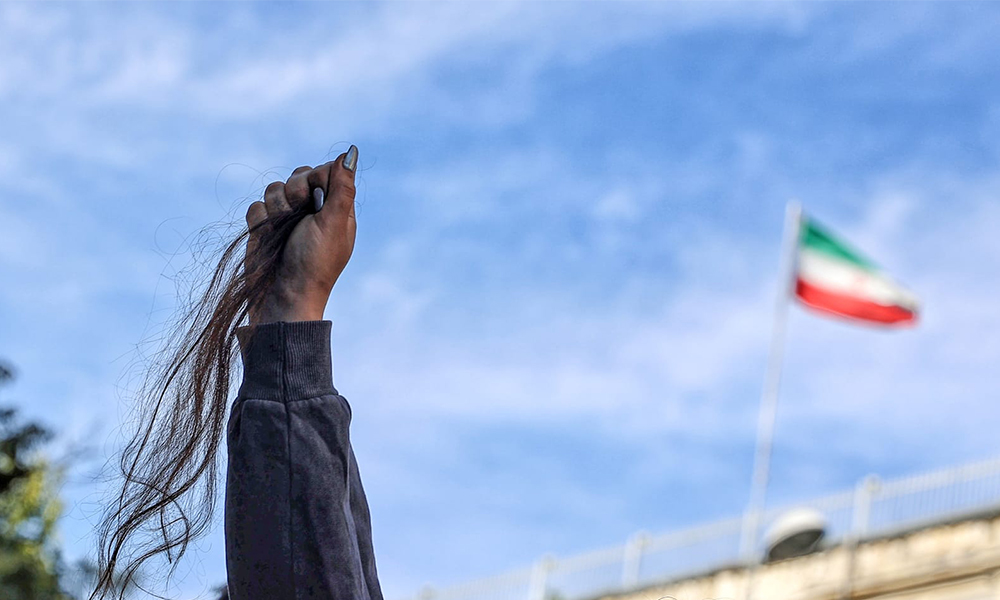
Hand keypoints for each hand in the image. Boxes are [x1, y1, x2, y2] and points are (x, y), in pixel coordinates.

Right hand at [244, 146, 358, 324]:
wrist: (282, 297)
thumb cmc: (314, 264)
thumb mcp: (333, 224)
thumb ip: (342, 188)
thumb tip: (351, 152)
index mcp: (335, 209)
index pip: (327, 170)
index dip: (318, 177)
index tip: (316, 195)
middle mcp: (312, 210)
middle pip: (299, 174)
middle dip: (295, 193)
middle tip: (301, 218)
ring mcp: (287, 218)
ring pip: (274, 188)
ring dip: (277, 210)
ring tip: (284, 234)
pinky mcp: (264, 227)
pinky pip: (256, 206)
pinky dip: (260, 220)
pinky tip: (267, 238)